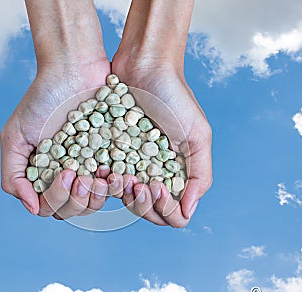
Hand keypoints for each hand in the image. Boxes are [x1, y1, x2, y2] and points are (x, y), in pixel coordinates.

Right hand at [0, 62, 110, 217]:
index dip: (58, 199)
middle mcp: (69, 174)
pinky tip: (117, 175)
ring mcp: (92, 167)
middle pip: (74, 209)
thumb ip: (13, 174)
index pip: (52, 206)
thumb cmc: (42, 99)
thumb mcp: (15, 136)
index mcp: (46, 173)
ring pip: (96, 201)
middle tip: (79, 174)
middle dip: (77, 199)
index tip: (65, 171)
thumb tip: (33, 208)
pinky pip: (118, 183)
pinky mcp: (114, 156)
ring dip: (97, 197)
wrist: (74, 70)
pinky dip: (117, 186)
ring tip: (101, 177)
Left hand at [111, 58, 212, 227]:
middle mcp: (155, 174)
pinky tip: (102, 169)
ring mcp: (132, 164)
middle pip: (148, 213)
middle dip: (142, 204)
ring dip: (121, 195)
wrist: (143, 66)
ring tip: (118, 174)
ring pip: (125, 201)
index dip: (165, 209)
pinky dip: (104, 182)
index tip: (157, 185)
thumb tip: (188, 210)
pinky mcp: (110, 152)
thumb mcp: (197, 134)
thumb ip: (200, 174)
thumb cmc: (174, 97)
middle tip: (136, 181)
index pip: (173, 215)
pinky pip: (105, 180)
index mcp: (177, 173)